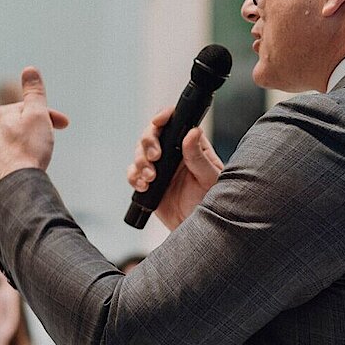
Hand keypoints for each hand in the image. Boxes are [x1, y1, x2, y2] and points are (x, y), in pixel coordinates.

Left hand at [0, 68, 70, 185]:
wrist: (16, 184)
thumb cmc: (29, 148)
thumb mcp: (37, 114)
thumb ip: (34, 92)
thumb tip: (30, 69)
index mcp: (1, 114)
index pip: (30, 109)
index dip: (50, 114)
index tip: (65, 125)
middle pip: (21, 126)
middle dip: (38, 130)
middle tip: (51, 142)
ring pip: (14, 143)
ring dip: (28, 146)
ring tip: (40, 158)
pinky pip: (9, 161)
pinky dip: (20, 162)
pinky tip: (28, 169)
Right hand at [126, 107, 223, 229]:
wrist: (196, 227)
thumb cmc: (210, 202)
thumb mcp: (209, 178)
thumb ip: (199, 157)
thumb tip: (193, 132)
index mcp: (191, 146)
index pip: (175, 122)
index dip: (164, 117)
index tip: (158, 122)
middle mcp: (174, 153)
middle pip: (152, 134)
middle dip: (148, 142)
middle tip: (155, 157)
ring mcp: (159, 167)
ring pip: (140, 152)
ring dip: (141, 162)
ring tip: (151, 177)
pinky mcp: (148, 183)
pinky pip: (133, 173)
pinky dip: (133, 177)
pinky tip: (143, 185)